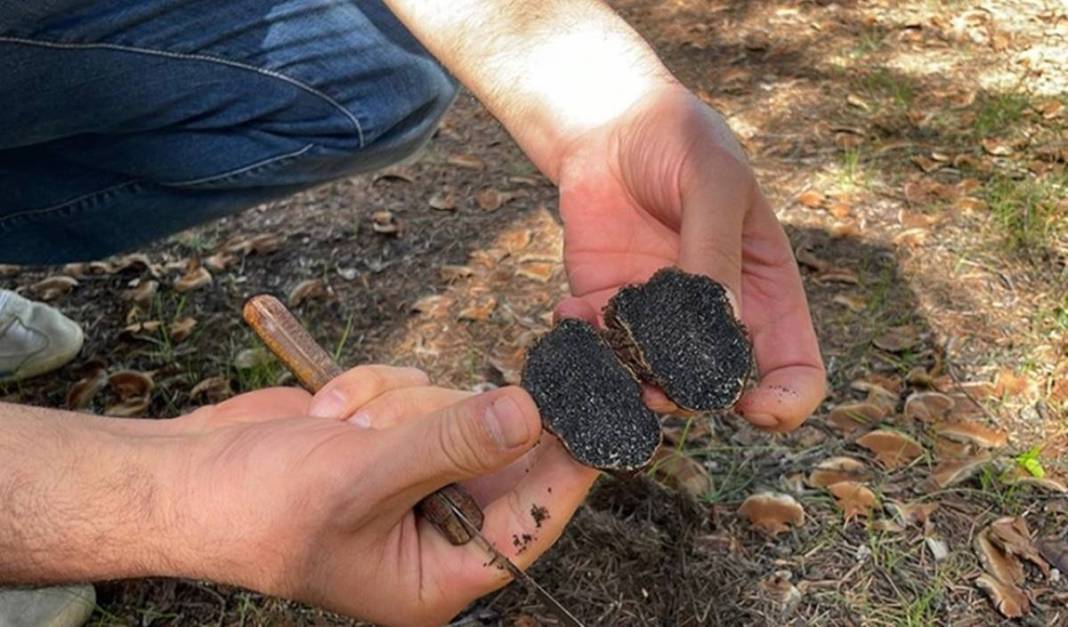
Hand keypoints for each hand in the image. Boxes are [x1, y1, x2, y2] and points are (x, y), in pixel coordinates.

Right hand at [163, 367, 596, 626]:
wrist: (187, 475)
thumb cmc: (258, 510)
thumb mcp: (358, 482)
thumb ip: (448, 448)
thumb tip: (531, 417)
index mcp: (440, 575)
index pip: (532, 518)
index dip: (565, 463)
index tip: (599, 408)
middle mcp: (438, 527)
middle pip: (498, 448)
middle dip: (437, 425)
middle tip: (379, 433)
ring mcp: (418, 473)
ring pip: (456, 404)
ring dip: (395, 405)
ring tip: (337, 431)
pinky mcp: (397, 431)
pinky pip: (421, 382)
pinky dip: (375, 386)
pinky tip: (330, 412)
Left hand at [556, 85, 825, 431]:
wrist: (610, 124)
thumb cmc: (681, 142)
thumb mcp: (712, 182)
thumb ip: (715, 249)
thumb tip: (721, 321)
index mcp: (763, 290)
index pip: (795, 367)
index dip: (786, 401)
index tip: (755, 411)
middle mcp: (712, 316)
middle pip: (715, 387)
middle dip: (691, 400)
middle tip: (659, 389)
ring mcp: (656, 318)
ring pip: (651, 381)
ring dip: (631, 386)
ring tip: (610, 363)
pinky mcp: (604, 307)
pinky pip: (596, 348)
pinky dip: (581, 346)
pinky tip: (570, 314)